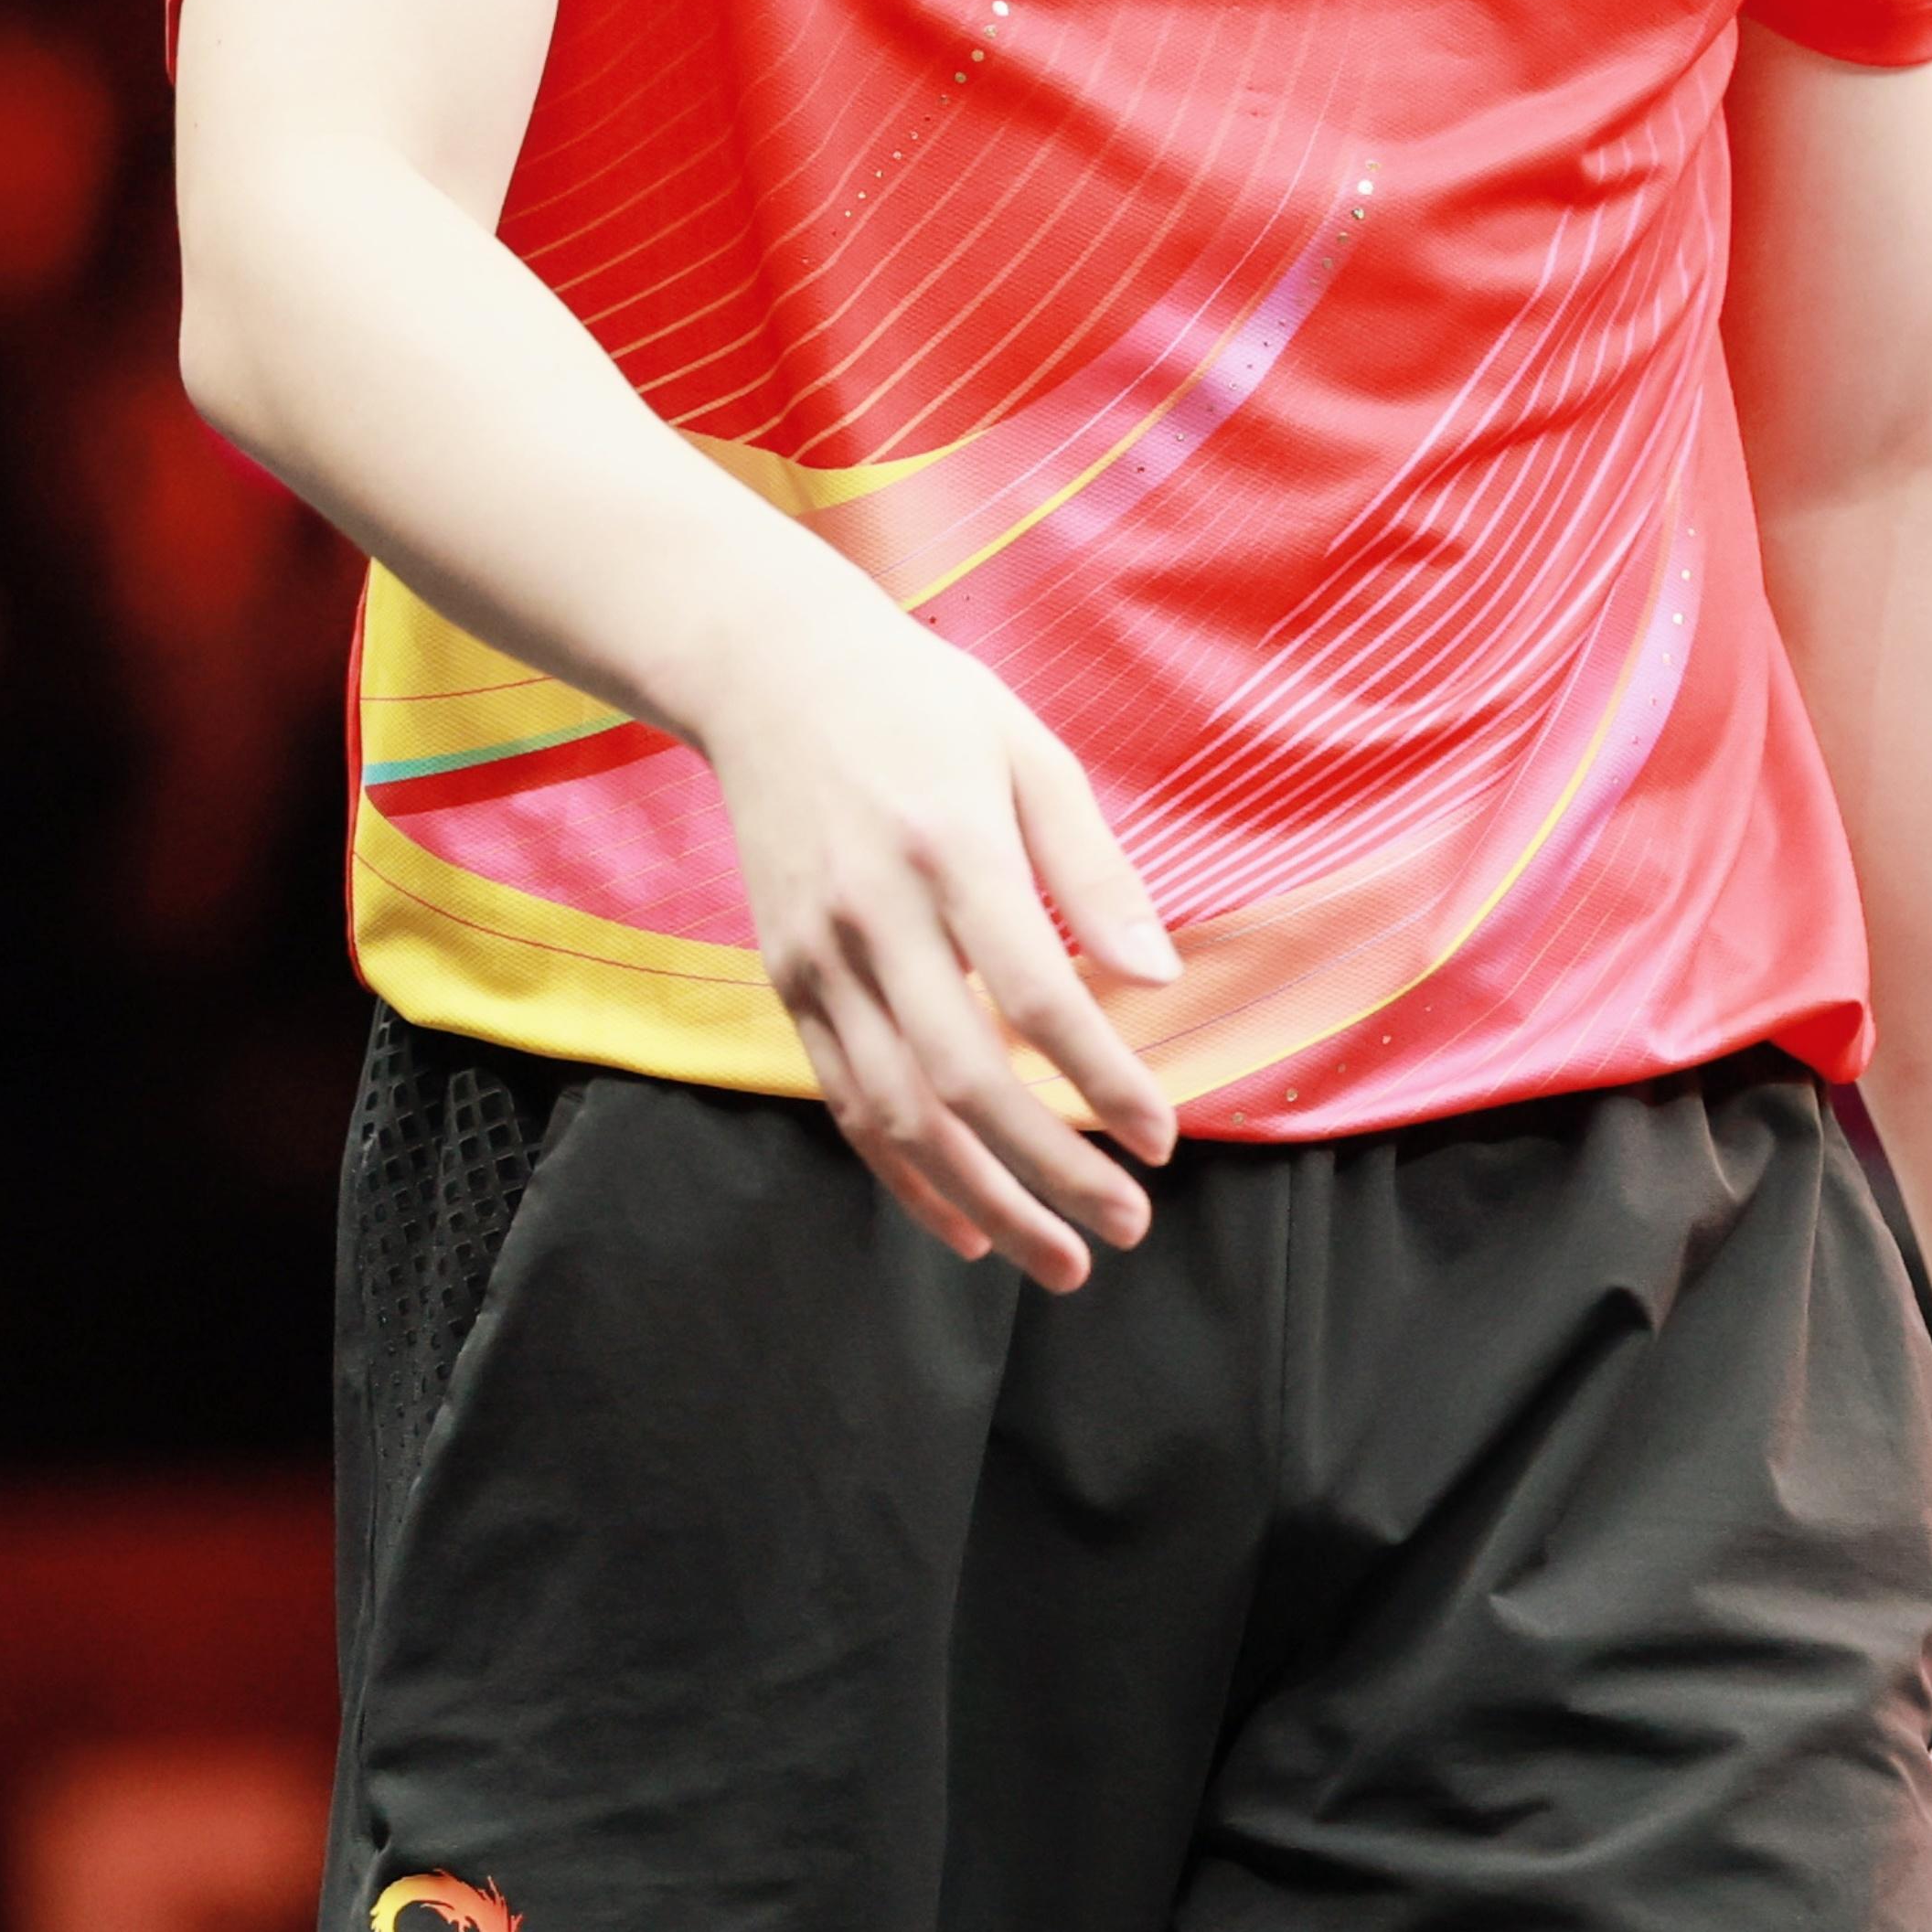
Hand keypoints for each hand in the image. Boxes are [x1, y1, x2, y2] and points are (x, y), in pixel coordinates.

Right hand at [682, 524, 1182, 1288]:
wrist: (769, 672)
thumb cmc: (921, 704)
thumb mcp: (1028, 751)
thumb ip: (1092, 869)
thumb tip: (1159, 978)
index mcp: (952, 848)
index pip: (1034, 995)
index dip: (1099, 1077)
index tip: (1161, 1136)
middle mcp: (877, 914)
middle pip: (964, 1076)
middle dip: (1051, 1168)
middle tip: (1127, 1224)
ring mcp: (820, 956)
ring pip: (898, 1113)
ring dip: (983, 1198)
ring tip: (1060, 1259)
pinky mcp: (787, 981)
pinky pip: (847, 1101)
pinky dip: (905, 1176)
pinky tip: (968, 1222)